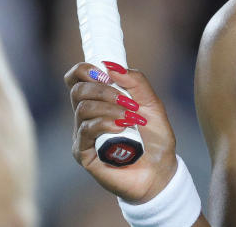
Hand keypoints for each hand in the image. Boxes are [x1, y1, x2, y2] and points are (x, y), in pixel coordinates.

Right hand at [65, 62, 179, 202]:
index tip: (104, 72)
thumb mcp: (151, 103)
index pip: (76, 78)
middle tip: (127, 100)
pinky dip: (105, 123)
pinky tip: (122, 128)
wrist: (160, 170)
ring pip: (83, 108)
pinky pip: (86, 130)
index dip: (84, 70)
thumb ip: (135, 81)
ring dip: (110, 107)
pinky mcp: (83, 153)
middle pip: (77, 90)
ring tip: (131, 118)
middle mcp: (86, 117)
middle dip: (104, 89)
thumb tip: (110, 64)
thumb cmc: (154, 137)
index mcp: (99, 101)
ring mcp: (83, 135)